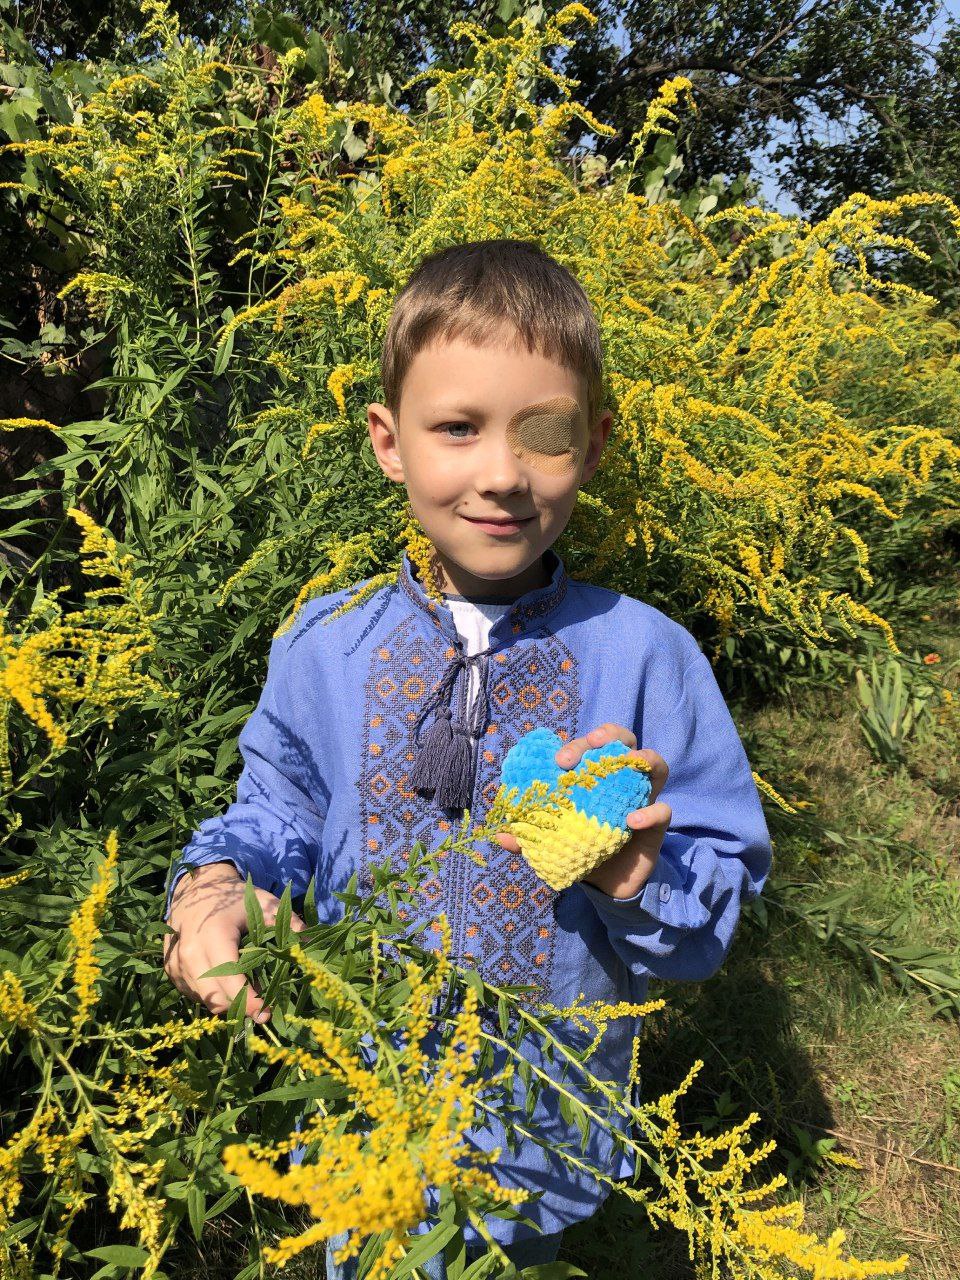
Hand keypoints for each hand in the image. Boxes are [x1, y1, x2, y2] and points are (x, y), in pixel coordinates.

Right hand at [162, 861, 304, 1022]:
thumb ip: (288, 923)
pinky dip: (211, 995)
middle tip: (263, 1008)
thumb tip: (310, 945)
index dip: (249, 1001)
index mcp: (213, 936)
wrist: (195, 888)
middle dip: (240, 1008)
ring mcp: (176, 963)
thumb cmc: (233, 897)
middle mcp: (190, 953)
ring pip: (204, 999)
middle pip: (215, 998)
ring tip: (248, 991)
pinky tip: (227, 983)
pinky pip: (193, 994)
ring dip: (227, 1002)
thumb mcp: (264, 904)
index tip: (268, 1011)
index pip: (230, 981)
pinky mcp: (170, 970)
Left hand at [493, 722, 670, 899]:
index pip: (590, 747)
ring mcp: (643, 799)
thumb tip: (500, 835)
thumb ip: (529, 837)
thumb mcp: (552, 841)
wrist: (607, 884)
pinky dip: (651, 812)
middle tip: (593, 744)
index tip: (560, 759)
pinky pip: (663, 811)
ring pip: (655, 763)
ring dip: (642, 756)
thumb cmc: (580, 849)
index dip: (577, 745)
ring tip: (625, 761)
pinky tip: (632, 821)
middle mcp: (621, 781)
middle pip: (624, 740)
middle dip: (609, 734)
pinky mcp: (657, 825)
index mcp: (595, 778)